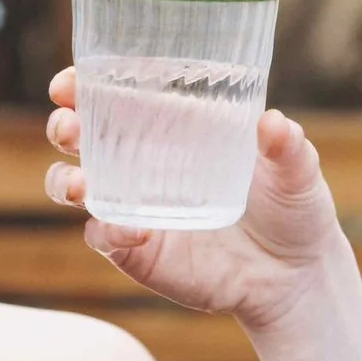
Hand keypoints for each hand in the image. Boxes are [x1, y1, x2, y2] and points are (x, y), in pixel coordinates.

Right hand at [45, 71, 345, 332]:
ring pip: (77, 186)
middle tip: (68, 126)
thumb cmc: (294, 209)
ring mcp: (137, 207)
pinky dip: (107, 231)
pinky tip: (131, 231)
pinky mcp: (138, 251)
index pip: (116, 94)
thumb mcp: (298, 172)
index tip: (68, 82)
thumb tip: (273, 124)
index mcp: (175, 125)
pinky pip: (104, 237)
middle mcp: (145, 162)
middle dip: (64, 126)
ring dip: (65, 180)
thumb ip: (288, 147)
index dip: (83, 84)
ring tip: (80, 184)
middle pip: (82, 136)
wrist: (295, 278)